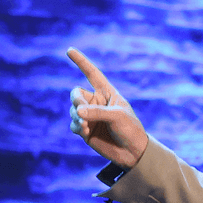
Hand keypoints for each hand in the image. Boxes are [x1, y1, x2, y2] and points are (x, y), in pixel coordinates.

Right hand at [68, 47, 147, 168]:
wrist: (132, 151)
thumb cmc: (130, 129)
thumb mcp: (118, 117)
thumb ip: (97, 112)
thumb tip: (77, 112)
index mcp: (107, 92)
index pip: (92, 73)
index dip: (81, 62)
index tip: (69, 50)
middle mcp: (96, 102)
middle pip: (76, 93)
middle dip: (77, 101)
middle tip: (82, 111)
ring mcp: (89, 115)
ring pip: (73, 110)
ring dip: (78, 117)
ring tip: (87, 126)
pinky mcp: (84, 129)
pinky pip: (73, 124)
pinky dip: (78, 127)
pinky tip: (87, 132)